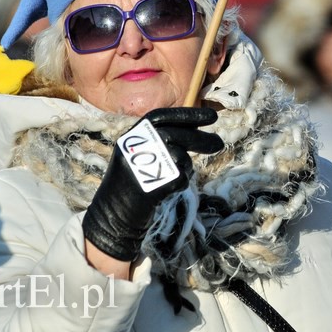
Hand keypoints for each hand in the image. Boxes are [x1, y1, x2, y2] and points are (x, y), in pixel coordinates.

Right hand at [82, 107, 222, 261]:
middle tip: (219, 143)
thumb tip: (198, 130)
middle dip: (200, 139)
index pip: (160, 117)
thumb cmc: (132, 185)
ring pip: (179, 156)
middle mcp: (132, 148)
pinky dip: (182, 182)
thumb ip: (161, 141)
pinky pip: (179, 178)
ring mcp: (138, 168)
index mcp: (130, 137)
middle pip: (173, 135)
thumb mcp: (139, 155)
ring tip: (178, 175)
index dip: (187, 114)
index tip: (212, 116)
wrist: (111, 218)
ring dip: (186, 166)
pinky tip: (172, 187)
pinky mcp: (147, 188)